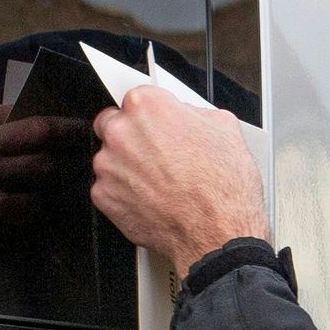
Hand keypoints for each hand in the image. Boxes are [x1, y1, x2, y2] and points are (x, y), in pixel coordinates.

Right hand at [0, 103, 94, 302]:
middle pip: (38, 131)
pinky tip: (16, 221)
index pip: (15, 109)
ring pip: (42, 168)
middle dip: (68, 136)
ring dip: (46, 183)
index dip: (45, 115)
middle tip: (86, 140)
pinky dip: (31, 214)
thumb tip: (26, 124)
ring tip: (41, 193)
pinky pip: (34, 204)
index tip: (66, 122)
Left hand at [89, 86, 270, 274]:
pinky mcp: (104, 197)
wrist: (218, 233)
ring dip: (128, 166)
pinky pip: (109, 188)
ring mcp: (109, 166)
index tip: (159, 124)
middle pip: (114, 124)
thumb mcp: (225, 130)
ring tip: (160, 182)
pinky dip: (126, 194)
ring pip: (110, 158)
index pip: (138, 97)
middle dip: (132, 136)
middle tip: (157, 154)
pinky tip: (152, 199)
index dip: (153, 113)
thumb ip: (195, 115)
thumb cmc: (223, 187)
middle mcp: (121, 132)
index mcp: (148, 107)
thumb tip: (188, 117)